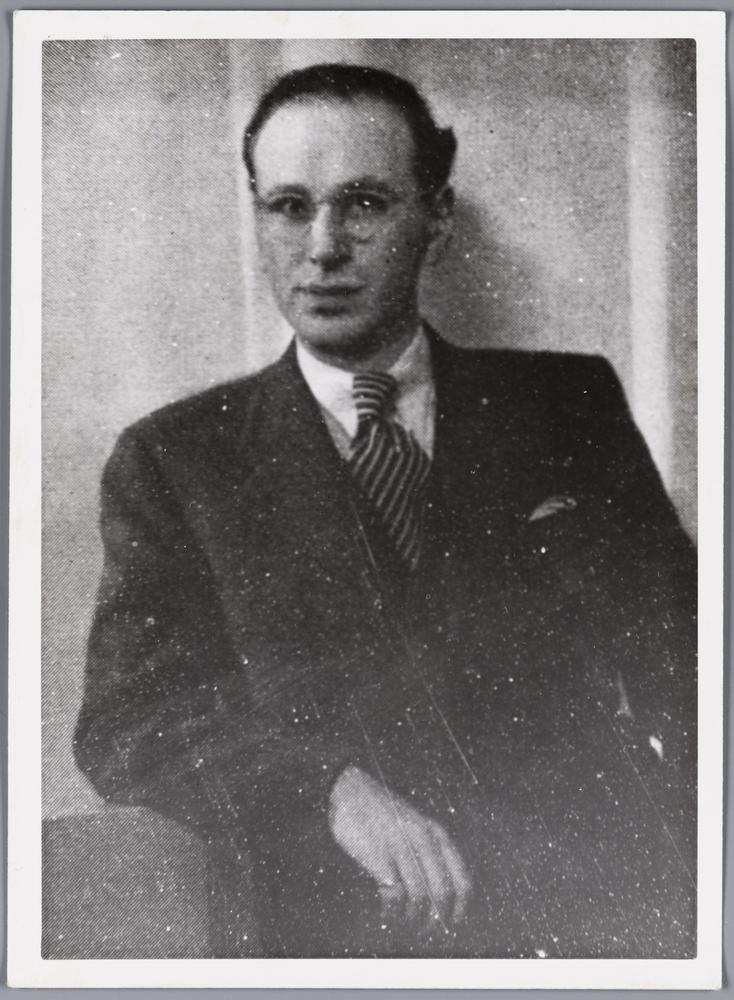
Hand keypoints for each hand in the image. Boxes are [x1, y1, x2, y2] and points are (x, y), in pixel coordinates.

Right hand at [328, 765, 471, 931]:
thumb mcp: (415, 825)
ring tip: (403, 921)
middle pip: (442, 893)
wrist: (350, 791)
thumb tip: (441, 895)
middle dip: (436, 919)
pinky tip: (387, 914)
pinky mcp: (380, 855)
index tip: (453, 922)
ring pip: (419, 898)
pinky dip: (392, 911)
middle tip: (426, 931)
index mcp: (437, 833)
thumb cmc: (382, 814)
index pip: (462, 879)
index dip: (460, 908)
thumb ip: (430, 850)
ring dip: (412, 918)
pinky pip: (394, 894)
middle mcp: (424, 839)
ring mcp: (402, 846)